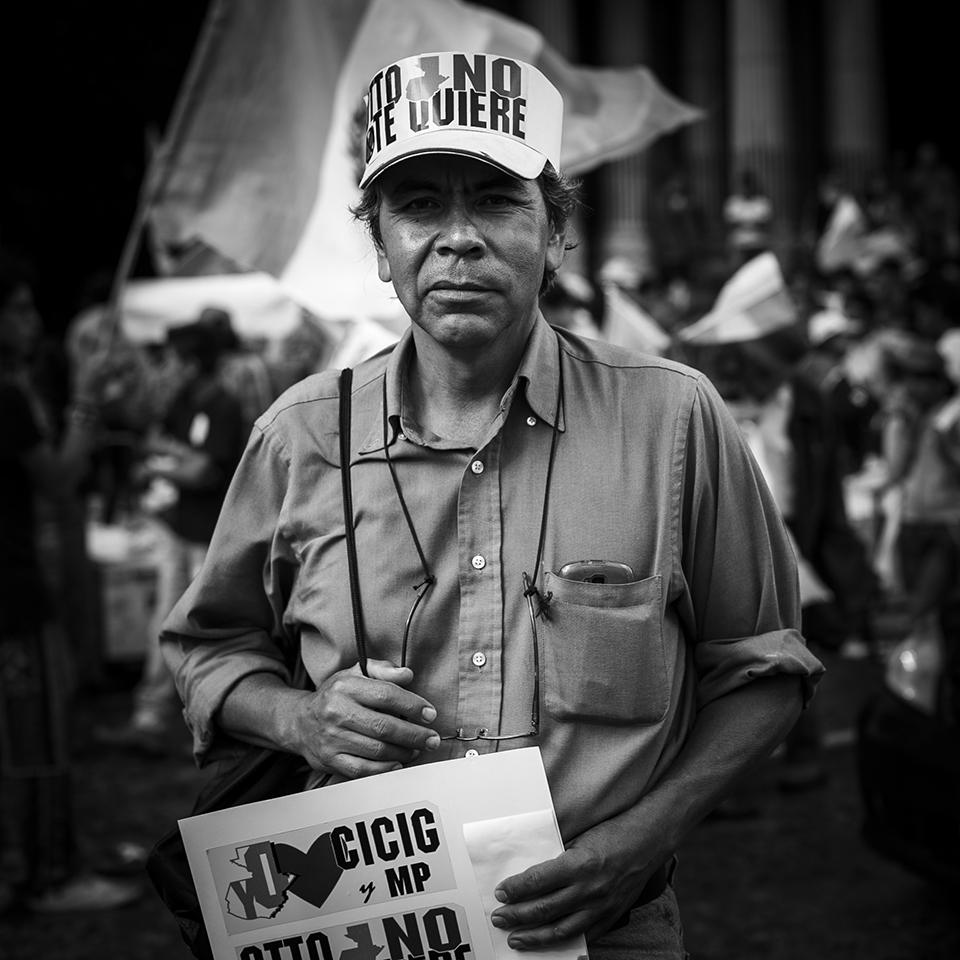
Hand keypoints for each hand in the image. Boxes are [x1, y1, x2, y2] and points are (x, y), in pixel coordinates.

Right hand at [289, 659, 439, 778]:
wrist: (299, 721)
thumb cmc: (336, 695)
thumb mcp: (355, 673)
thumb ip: (382, 669)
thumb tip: (407, 675)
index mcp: (345, 686)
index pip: (386, 695)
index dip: (413, 705)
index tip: (430, 714)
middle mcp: (336, 712)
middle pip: (384, 727)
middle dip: (415, 734)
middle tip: (432, 739)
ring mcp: (332, 738)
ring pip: (377, 750)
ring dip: (404, 752)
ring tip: (417, 749)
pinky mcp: (330, 759)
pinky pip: (363, 769)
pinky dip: (384, 768)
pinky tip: (398, 763)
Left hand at [490, 820, 664, 948]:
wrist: (647, 842)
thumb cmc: (612, 834)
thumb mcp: (580, 838)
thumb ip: (558, 857)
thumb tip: (531, 873)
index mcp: (579, 863)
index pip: (538, 881)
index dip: (516, 889)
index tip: (501, 892)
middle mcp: (589, 888)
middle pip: (544, 908)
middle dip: (516, 915)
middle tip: (499, 917)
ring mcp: (600, 906)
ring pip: (560, 929)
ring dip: (534, 936)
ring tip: (516, 938)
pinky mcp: (610, 916)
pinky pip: (583, 935)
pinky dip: (563, 941)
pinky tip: (549, 942)